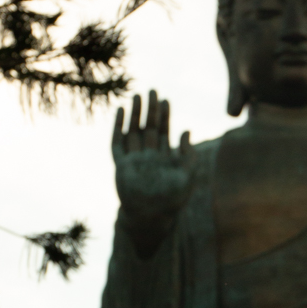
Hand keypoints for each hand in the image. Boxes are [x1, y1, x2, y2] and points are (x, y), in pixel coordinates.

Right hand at [112, 90, 195, 256]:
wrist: (151, 217)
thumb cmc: (172, 200)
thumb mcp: (187, 176)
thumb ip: (188, 155)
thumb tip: (187, 131)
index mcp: (164, 158)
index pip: (164, 131)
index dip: (165, 115)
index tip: (165, 99)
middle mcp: (148, 156)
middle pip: (148, 127)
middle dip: (150, 110)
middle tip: (152, 90)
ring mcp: (134, 160)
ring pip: (133, 131)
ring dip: (134, 114)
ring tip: (136, 95)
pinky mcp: (121, 165)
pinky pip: (118, 143)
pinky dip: (118, 127)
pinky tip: (121, 112)